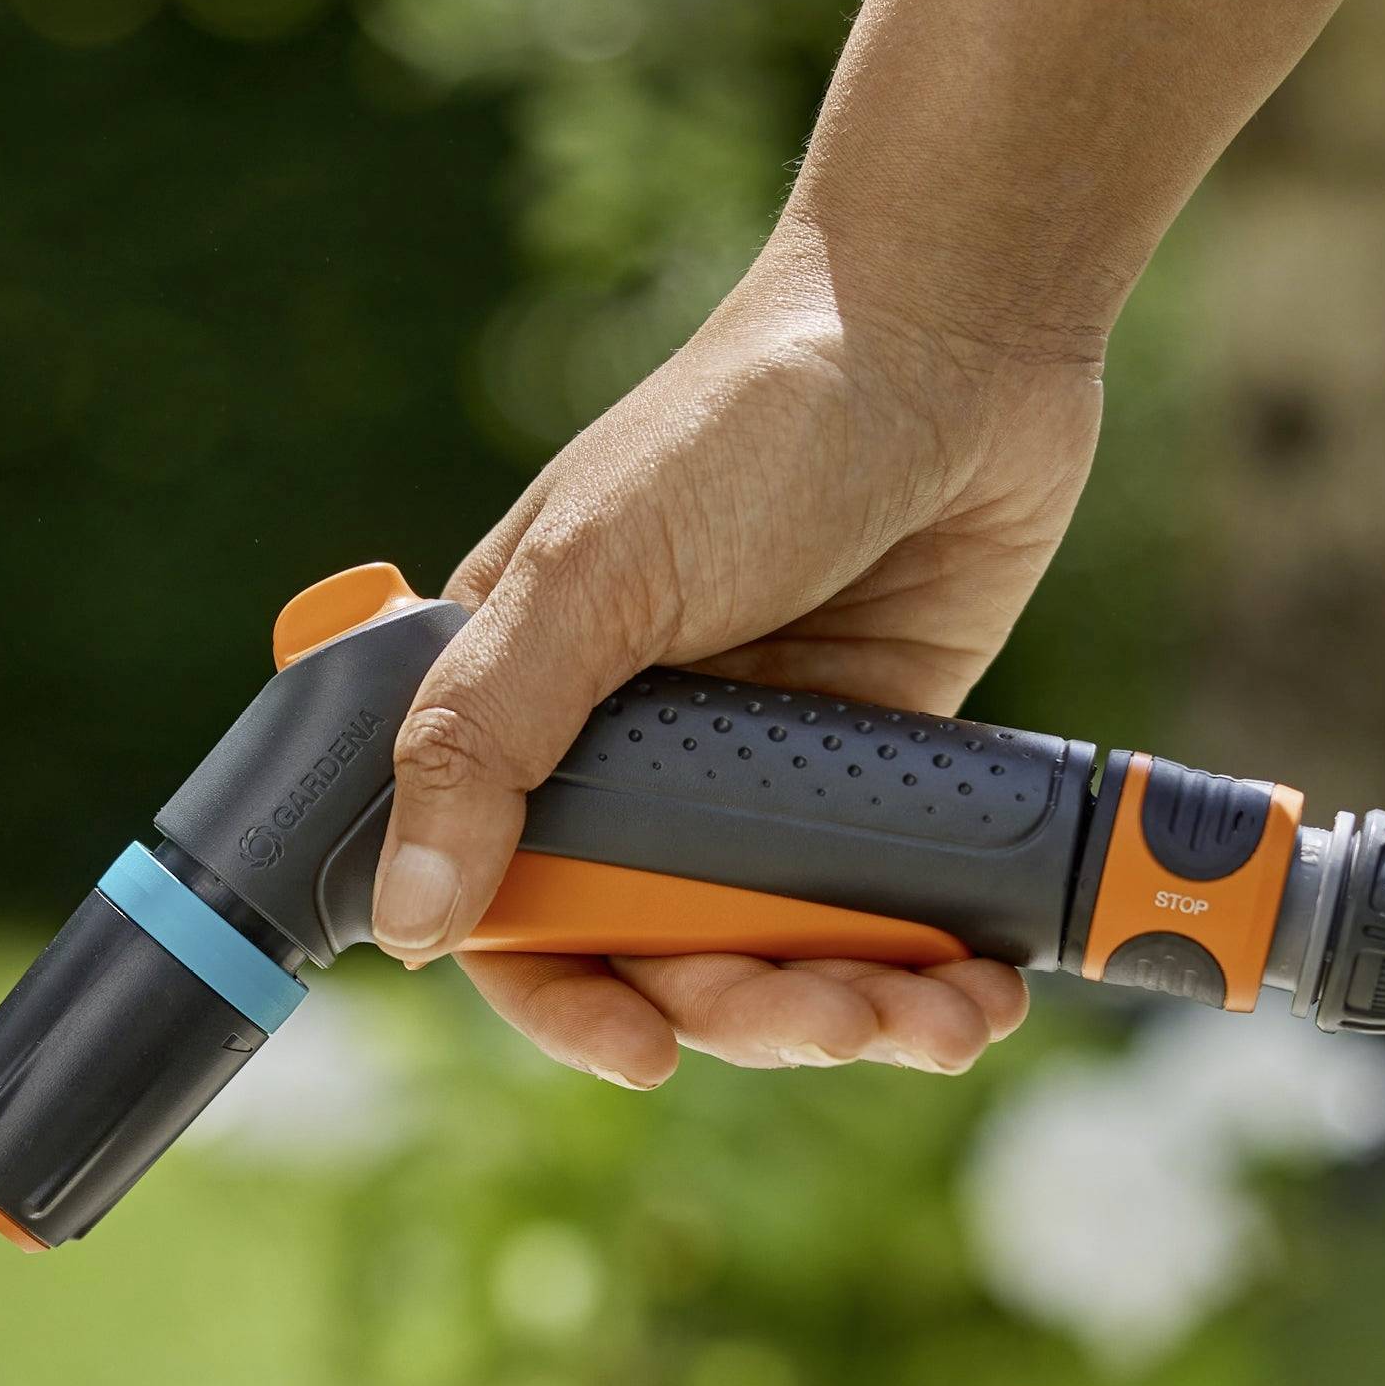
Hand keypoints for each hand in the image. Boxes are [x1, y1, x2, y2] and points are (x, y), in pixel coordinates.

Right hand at [368, 239, 1100, 1086]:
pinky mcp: (872, 780)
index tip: (645, 1051)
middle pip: (661, 960)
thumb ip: (485, 743)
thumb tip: (409, 928)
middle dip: (744, 1014)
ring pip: (781, 958)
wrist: (960, 334)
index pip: (512, 906)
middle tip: (826, 1015)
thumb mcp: (592, 576)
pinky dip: (930, 975)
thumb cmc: (750, 425)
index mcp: (531, 716)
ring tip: (927, 1016)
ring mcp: (758, 781)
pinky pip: (885, 916)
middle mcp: (637, 767)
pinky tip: (975, 997)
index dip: (566, 998)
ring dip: (848, 1013)